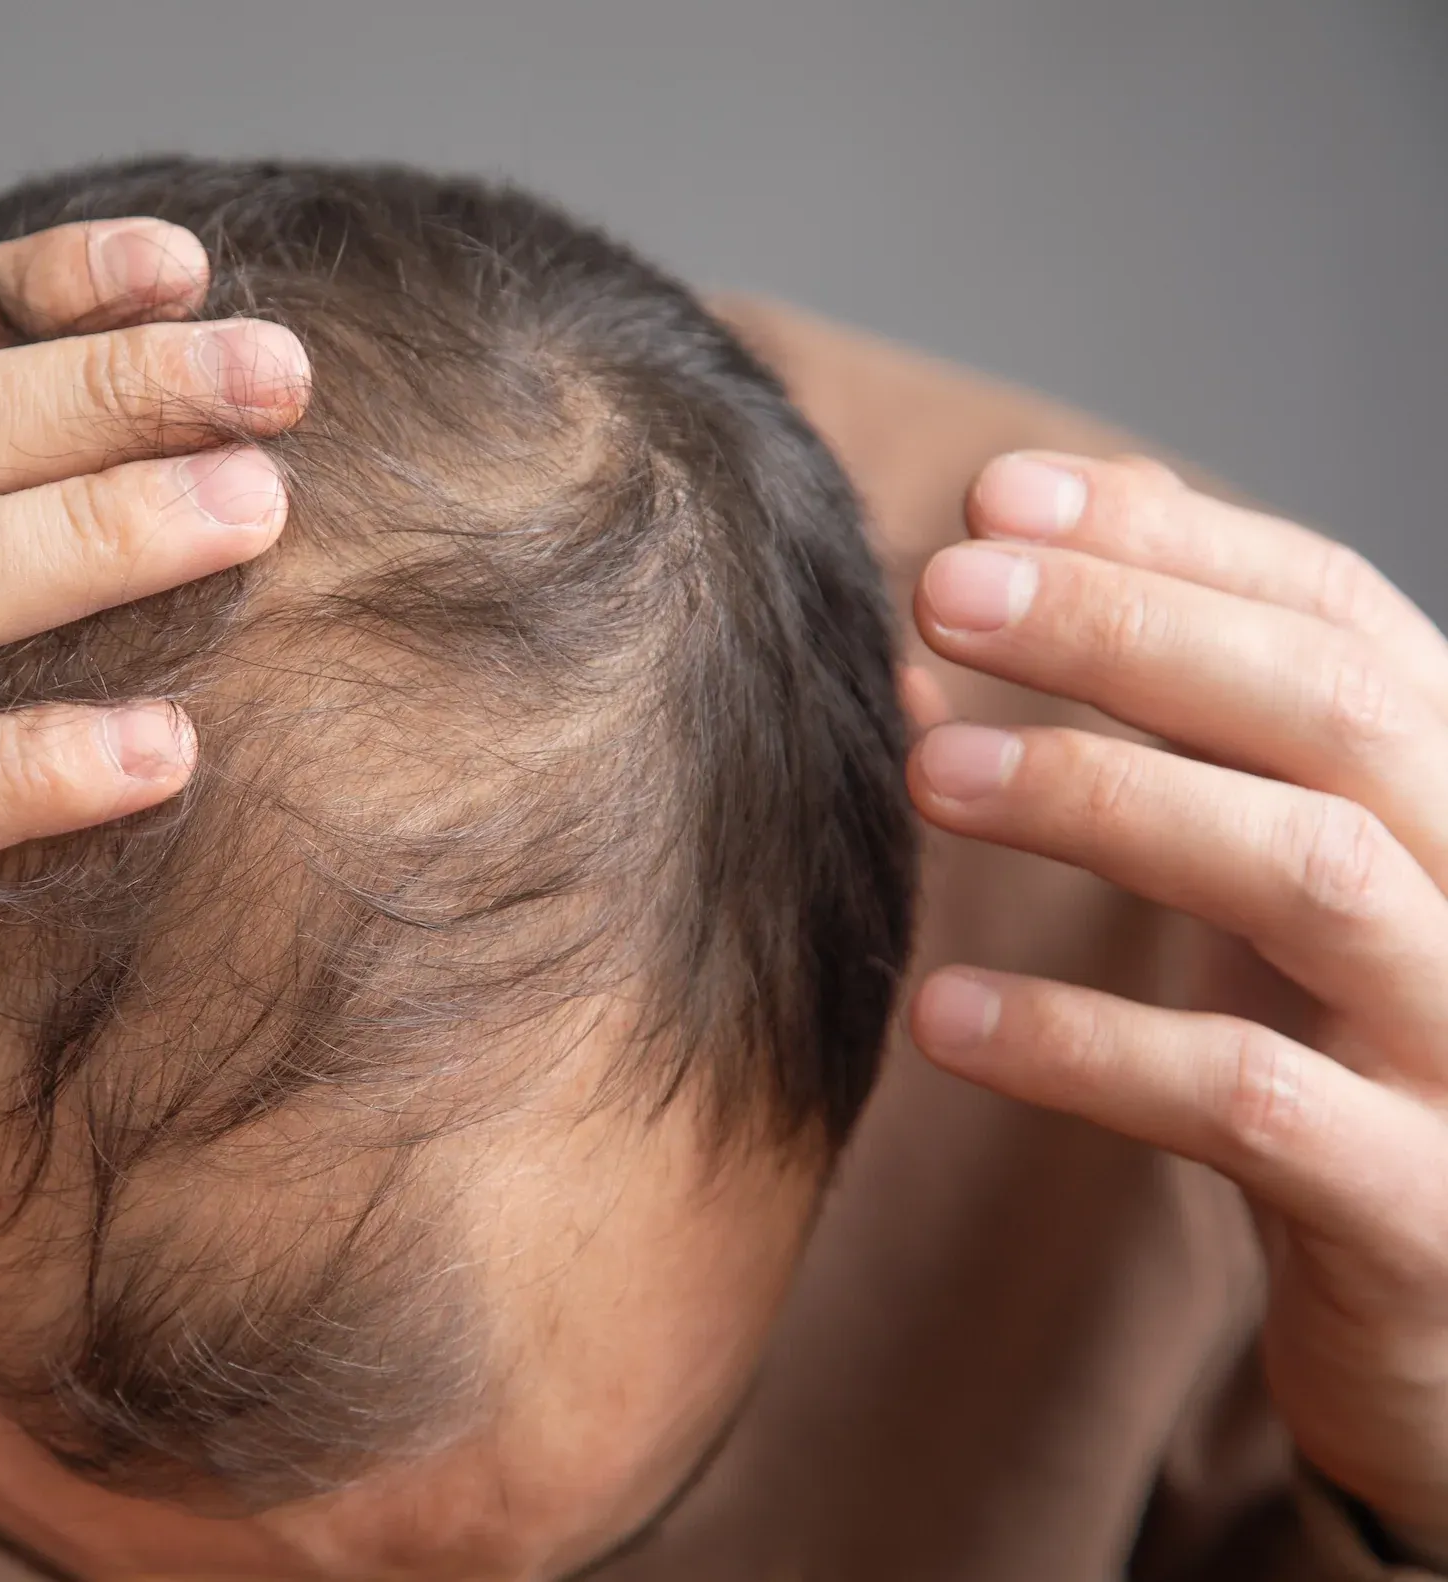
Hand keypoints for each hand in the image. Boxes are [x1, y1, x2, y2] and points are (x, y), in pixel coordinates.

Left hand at [903, 452, 1447, 1561]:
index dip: (1172, 540)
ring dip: (1106, 799)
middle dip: (1129, 626)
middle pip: (1328, 709)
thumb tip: (945, 618)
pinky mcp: (1419, 1206)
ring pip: (1307, 872)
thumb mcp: (1268, 893)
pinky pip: (1247, 1099)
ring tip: (926, 769)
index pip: (1337, 615)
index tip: (996, 494)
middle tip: (943, 583)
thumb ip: (1152, 752)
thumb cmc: (1346, 1075)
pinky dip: (1085, 1046)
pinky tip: (940, 1017)